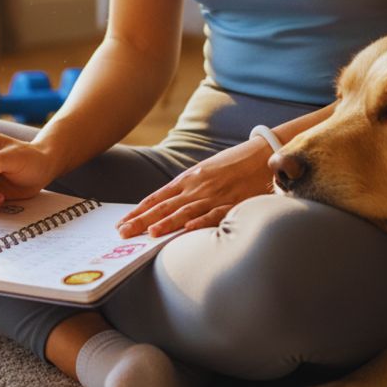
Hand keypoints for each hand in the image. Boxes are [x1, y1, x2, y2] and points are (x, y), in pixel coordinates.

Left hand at [115, 135, 275, 237]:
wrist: (264, 153)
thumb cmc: (233, 164)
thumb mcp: (205, 172)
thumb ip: (188, 188)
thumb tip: (168, 206)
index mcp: (189, 178)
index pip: (157, 197)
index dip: (139, 210)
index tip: (122, 222)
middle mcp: (197, 186)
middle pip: (165, 205)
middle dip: (142, 220)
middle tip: (123, 233)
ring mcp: (215, 194)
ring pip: (185, 210)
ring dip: (167, 223)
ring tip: (149, 233)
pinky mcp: (234, 201)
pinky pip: (215, 213)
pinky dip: (200, 221)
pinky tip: (187, 229)